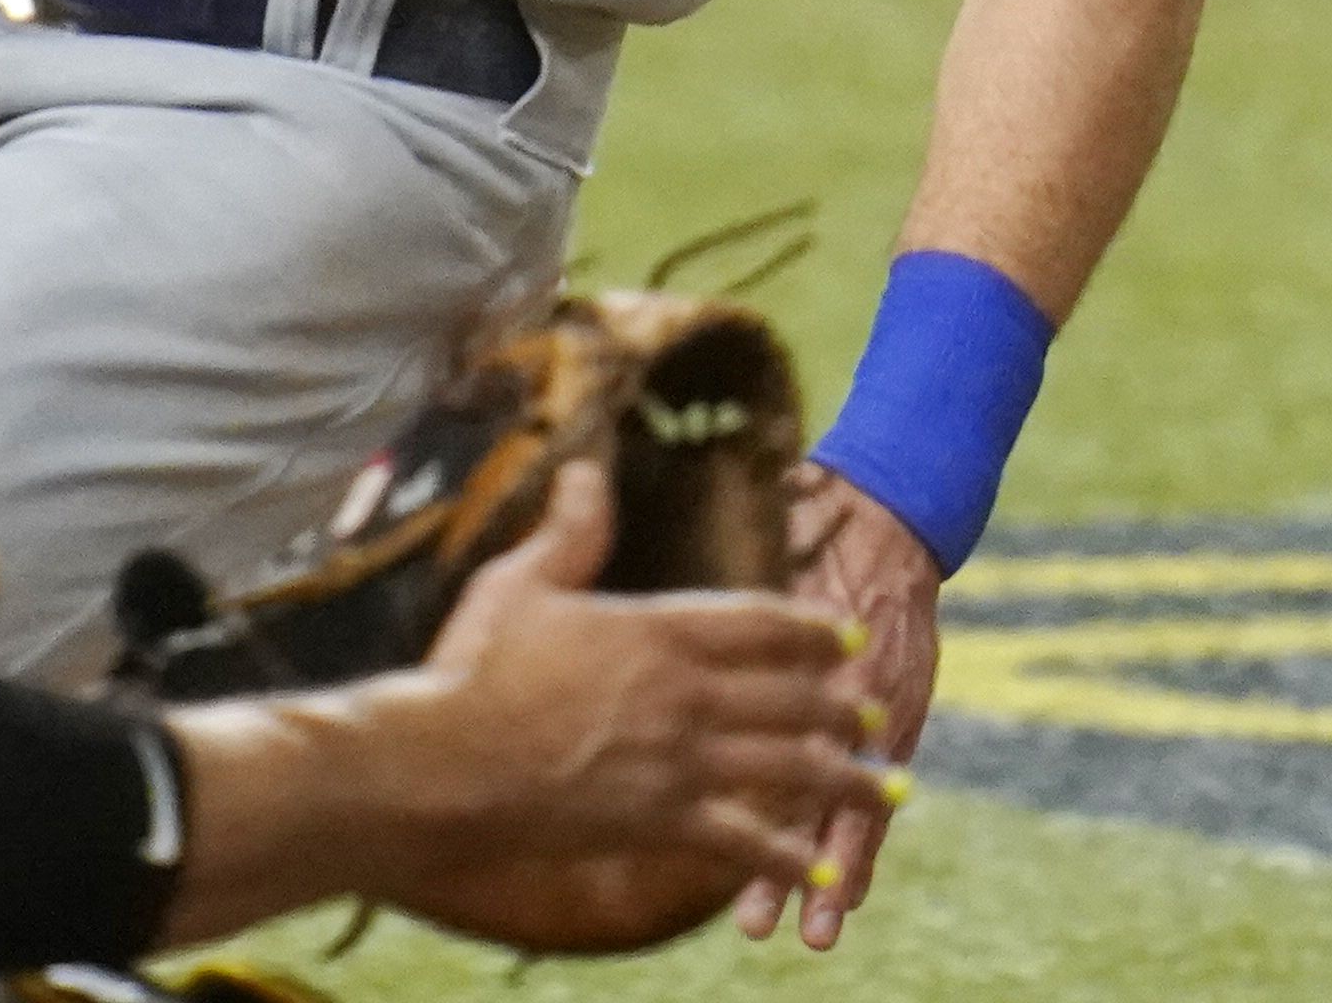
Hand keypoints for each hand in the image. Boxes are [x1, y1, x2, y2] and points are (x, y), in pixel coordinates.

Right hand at [390, 459, 877, 950]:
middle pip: (790, 695)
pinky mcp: (663, 822)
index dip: (810, 628)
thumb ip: (571, 532)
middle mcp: (685, 695)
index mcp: (658, 631)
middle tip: (874, 709)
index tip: (847, 634)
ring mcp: (681, 763)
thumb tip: (587, 468)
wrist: (450, 766)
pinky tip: (818, 863)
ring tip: (881, 780)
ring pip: (787, 766)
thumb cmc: (476, 669)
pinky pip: (744, 840)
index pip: (759, 622)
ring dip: (842, 775)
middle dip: (840, 703)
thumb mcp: (522, 584)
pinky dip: (787, 854)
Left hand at [735, 461, 940, 950]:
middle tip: (749, 922)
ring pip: (848, 809)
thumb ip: (750, 570)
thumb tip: (660, 534)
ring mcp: (879, 715)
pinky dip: (862, 851)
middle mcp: (855, 696)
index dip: (757, 795)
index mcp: (825, 654)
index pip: (793, 739)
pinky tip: (843, 903)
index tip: (717, 844)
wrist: (892, 510)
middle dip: (785, 861)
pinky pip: (876, 796)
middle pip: (817, 793)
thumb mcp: (781, 541)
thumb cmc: (818, 521)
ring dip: (824, 873)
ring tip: (803, 935)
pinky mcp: (893, 721)